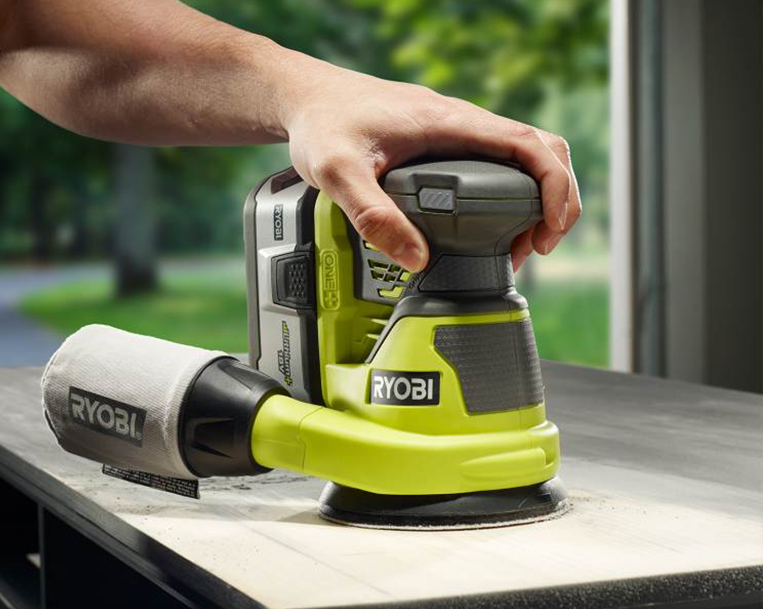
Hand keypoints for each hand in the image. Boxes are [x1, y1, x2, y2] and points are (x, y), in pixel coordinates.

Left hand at [282, 65, 580, 272]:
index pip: (525, 144)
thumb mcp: (337, 173)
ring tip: (519, 246)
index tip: (551, 226)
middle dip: (554, 199)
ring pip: (519, 158)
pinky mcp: (442, 142)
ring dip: (534, 199)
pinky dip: (508, 194)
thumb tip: (417, 259)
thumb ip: (373, 216)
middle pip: (538, 150)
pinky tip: (491, 226)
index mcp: (447, 122)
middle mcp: (459, 122)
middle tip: (537, 247)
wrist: (306, 98)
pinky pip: (493, 162)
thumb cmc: (322, 124)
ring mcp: (453, 131)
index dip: (554, 184)